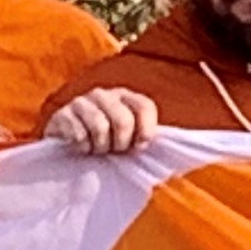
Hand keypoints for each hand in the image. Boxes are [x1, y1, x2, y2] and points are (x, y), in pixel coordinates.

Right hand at [43, 88, 159, 155]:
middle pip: (123, 119)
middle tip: (114, 151)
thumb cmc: (106, 147)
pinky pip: (78, 133)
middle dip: (121, 143)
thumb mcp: (130, 141)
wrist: (68, 154)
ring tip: (97, 150)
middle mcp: (105, 95)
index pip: (145, 106)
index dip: (146, 131)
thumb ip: (149, 139)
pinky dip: (82, 147)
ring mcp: (82, 102)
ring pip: (99, 126)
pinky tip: (80, 148)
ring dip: (100, 147)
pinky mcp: (62, 114)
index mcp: (126, 98)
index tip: (139, 146)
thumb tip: (188, 154)